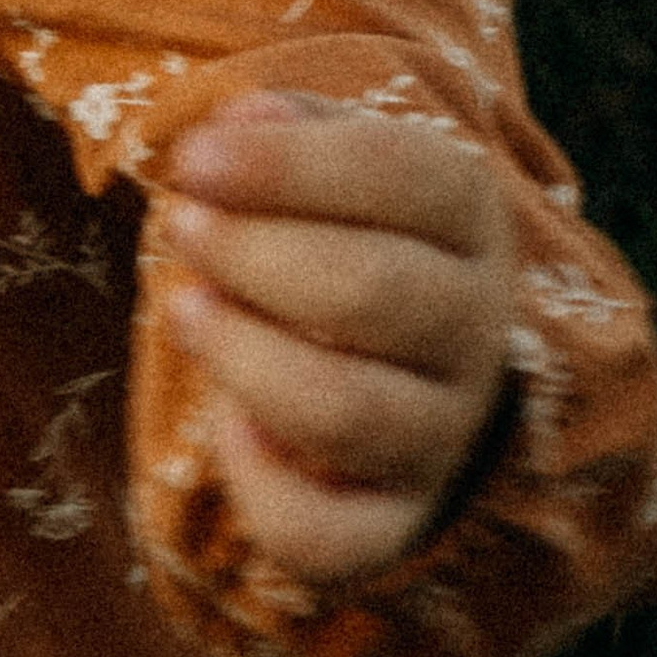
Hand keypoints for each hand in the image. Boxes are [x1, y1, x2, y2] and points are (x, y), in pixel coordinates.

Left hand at [158, 91, 520, 589]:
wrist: (399, 356)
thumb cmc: (338, 231)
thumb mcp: (326, 160)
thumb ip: (283, 129)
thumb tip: (238, 121)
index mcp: (469, 217)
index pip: (404, 176)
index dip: (286, 165)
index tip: (191, 160)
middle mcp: (475, 328)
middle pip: (371, 291)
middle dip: (253, 253)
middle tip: (181, 224)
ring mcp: (441, 432)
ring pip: (347, 411)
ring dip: (244, 354)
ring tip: (183, 307)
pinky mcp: (394, 519)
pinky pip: (331, 535)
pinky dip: (263, 487)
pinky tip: (230, 428)